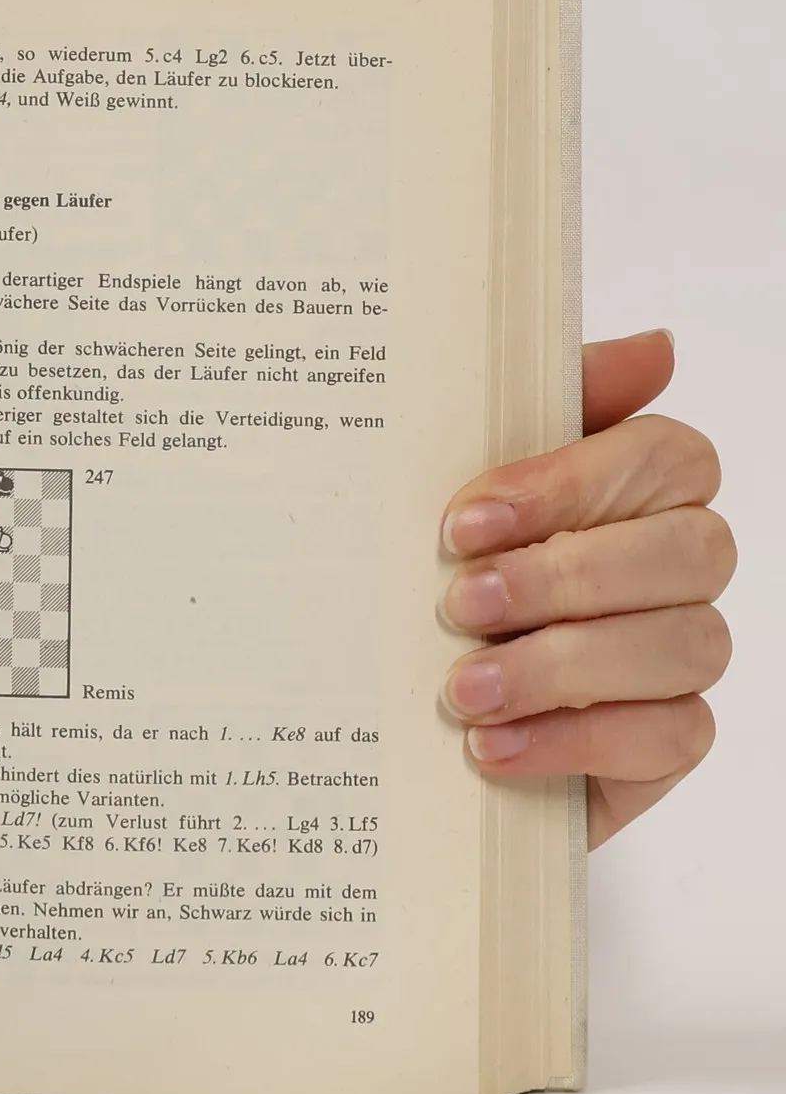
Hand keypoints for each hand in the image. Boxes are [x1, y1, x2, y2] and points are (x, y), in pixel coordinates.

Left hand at [439, 329, 731, 845]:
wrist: (405, 710)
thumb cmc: (449, 575)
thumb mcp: (464, 486)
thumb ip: (544, 409)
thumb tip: (655, 348)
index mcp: (641, 488)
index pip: (667, 456)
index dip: (571, 484)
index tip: (463, 522)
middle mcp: (678, 565)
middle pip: (688, 551)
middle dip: (564, 578)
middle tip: (461, 604)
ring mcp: (681, 653)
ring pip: (683, 645)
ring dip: (560, 666)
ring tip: (464, 687)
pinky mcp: (668, 741)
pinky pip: (666, 736)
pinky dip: (572, 741)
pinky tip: (492, 745)